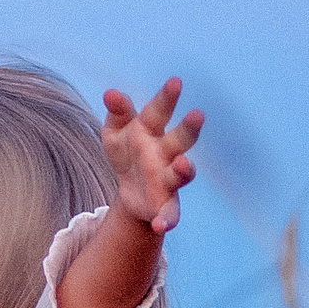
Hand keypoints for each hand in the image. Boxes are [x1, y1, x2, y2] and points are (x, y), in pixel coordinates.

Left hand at [102, 78, 202, 234]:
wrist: (130, 190)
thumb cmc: (126, 150)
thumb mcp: (115, 132)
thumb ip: (117, 112)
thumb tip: (110, 92)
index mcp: (151, 131)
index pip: (158, 111)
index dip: (167, 97)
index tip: (175, 81)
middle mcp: (165, 153)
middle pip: (180, 139)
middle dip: (188, 128)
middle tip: (198, 115)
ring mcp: (168, 179)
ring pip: (181, 173)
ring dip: (185, 169)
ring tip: (184, 165)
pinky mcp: (166, 205)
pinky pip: (170, 213)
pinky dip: (167, 219)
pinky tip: (161, 226)